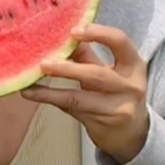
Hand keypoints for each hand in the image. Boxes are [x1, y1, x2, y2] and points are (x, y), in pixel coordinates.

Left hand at [20, 24, 149, 164]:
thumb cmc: (116, 94)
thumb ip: (86, 55)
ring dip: (52, 89)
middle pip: (96, 75)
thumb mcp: (108, 71)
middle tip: (44, 63)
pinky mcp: (103, 124)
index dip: (98, 33)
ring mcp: (118, 108)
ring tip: (31, 80)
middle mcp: (131, 86)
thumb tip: (60, 36)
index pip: (120, 42)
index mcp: (134, 65)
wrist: (131, 133)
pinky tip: (31, 93)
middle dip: (67, 69)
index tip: (73, 31)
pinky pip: (72, 109)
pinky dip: (50, 99)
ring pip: (79, 97)